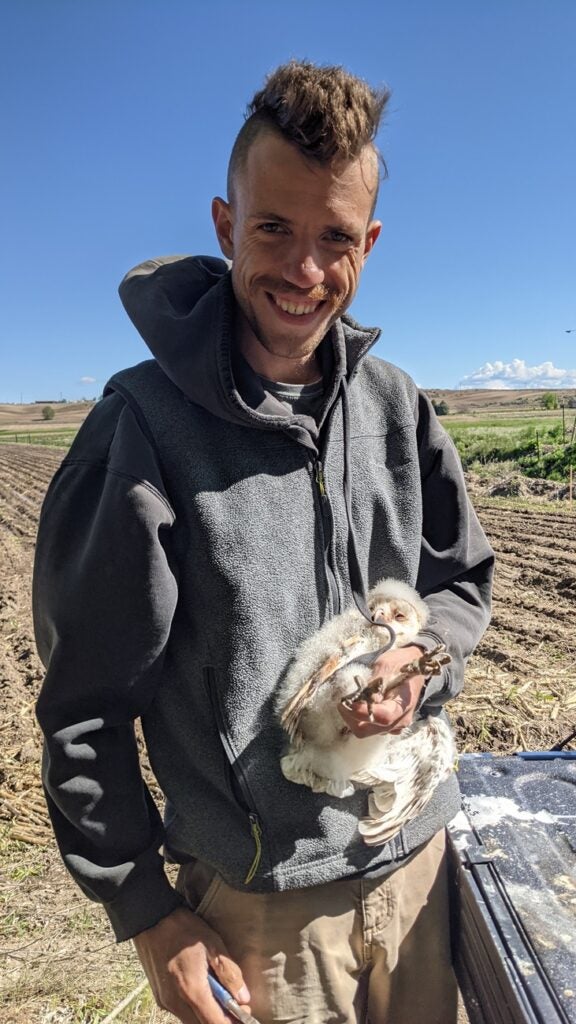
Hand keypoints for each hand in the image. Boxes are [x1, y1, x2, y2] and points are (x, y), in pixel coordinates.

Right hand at [133, 906, 250, 1022]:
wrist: (151, 919)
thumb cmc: (184, 929)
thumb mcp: (214, 945)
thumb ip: (229, 973)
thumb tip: (243, 997)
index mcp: (192, 990)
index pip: (216, 1023)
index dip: (233, 1022)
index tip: (245, 1010)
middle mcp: (177, 1003)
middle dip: (221, 1018)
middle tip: (235, 1002)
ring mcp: (166, 1001)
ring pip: (192, 1019)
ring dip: (208, 1012)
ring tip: (219, 991)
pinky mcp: (161, 996)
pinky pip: (182, 1011)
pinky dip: (196, 1007)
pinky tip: (202, 987)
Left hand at [338, 645, 425, 737]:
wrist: (414, 665)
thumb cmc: (400, 663)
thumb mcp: (386, 666)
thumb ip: (373, 685)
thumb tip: (359, 699)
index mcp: (404, 704)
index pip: (382, 717)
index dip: (362, 712)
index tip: (348, 702)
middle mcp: (399, 721)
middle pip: (368, 730)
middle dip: (351, 716)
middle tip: (343, 700)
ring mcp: (392, 726)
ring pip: (365, 731)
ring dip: (352, 717)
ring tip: (351, 699)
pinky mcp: (385, 725)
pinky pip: (367, 728)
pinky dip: (357, 719)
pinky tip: (358, 705)